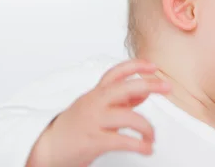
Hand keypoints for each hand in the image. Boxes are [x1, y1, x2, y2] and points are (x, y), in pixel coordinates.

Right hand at [26, 59, 169, 166]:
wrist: (47, 148)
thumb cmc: (72, 128)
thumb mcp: (94, 107)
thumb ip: (118, 100)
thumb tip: (142, 94)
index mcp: (95, 94)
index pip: (116, 72)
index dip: (136, 66)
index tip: (153, 66)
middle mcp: (95, 103)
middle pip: (125, 87)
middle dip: (149, 85)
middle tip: (167, 87)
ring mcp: (94, 121)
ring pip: (128, 116)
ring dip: (147, 127)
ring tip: (152, 137)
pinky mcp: (94, 141)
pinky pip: (123, 140)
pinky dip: (140, 145)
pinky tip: (146, 148)